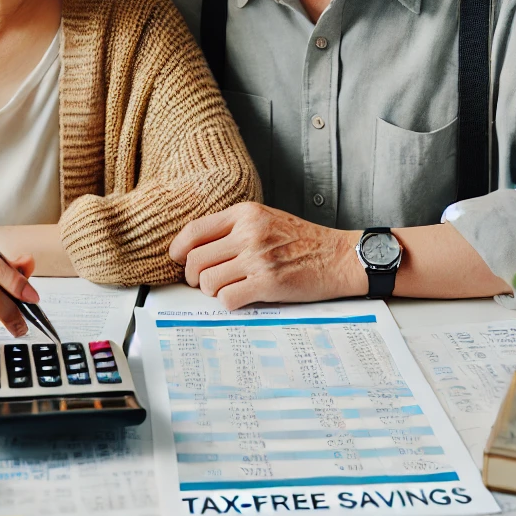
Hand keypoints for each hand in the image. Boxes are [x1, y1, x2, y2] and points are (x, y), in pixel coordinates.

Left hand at [169, 202, 367, 308]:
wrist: (338, 257)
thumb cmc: (303, 240)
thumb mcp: (266, 219)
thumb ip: (234, 228)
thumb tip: (197, 248)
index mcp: (245, 213)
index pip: (195, 230)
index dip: (178, 249)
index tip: (177, 259)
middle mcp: (249, 233)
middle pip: (196, 259)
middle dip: (193, 276)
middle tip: (202, 282)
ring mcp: (258, 258)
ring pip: (208, 281)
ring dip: (212, 291)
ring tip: (226, 289)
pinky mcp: (268, 283)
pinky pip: (227, 298)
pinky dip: (228, 302)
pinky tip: (240, 298)